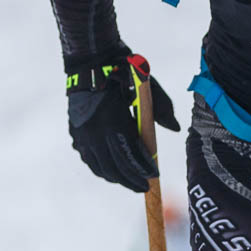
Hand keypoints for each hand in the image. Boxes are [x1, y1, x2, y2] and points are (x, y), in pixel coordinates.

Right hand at [66, 54, 179, 192]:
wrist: (89, 62)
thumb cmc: (122, 72)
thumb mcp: (146, 87)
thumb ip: (162, 109)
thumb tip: (175, 128)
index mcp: (113, 123)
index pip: (130, 157)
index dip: (144, 169)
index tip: (154, 176)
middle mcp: (95, 134)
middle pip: (115, 168)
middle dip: (131, 180)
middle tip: (144, 187)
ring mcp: (82, 135)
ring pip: (99, 167)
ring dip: (115, 177)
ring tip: (129, 181)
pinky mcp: (75, 134)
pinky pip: (89, 159)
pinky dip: (101, 168)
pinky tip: (111, 170)